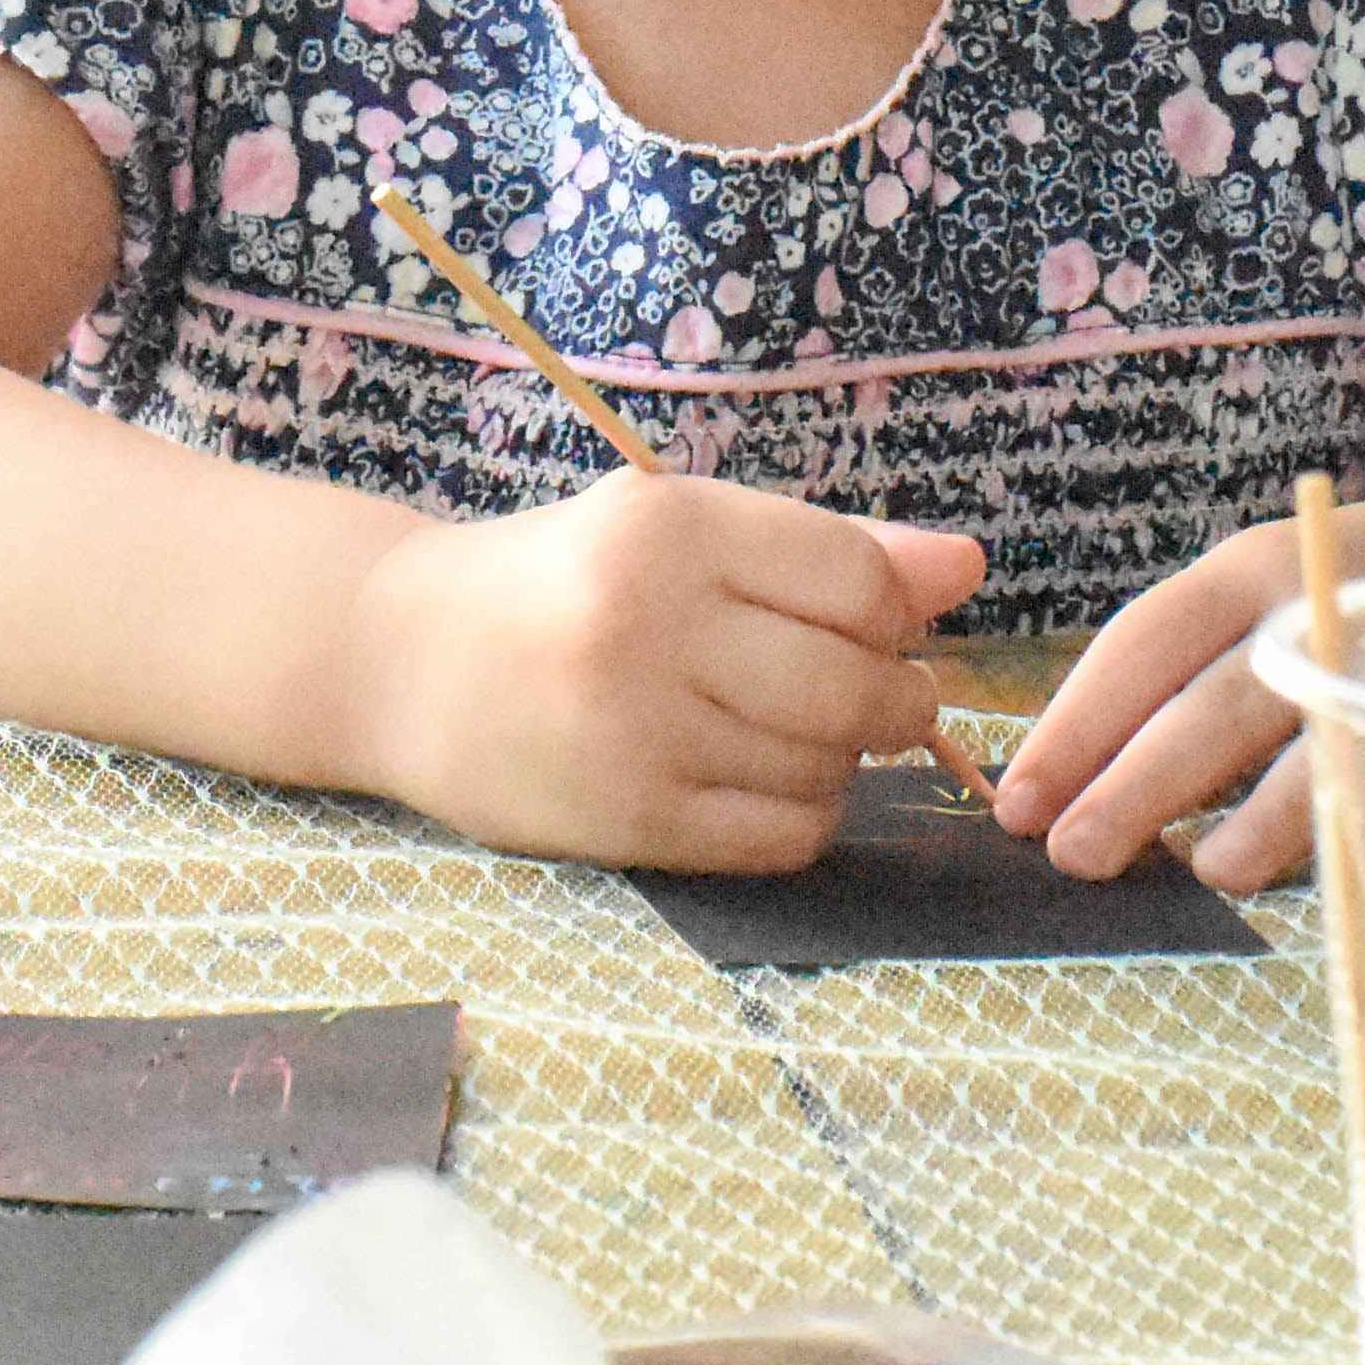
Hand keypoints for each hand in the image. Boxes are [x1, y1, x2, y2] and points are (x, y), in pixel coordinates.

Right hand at [351, 477, 981, 871]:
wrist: (396, 657)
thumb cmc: (563, 580)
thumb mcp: (679, 526)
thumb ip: (824, 549)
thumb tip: (968, 569)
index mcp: (669, 527)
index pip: (857, 580)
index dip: (894, 614)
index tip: (876, 626)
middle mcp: (648, 624)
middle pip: (854, 686)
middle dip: (894, 700)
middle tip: (872, 695)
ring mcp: (632, 730)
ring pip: (823, 768)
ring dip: (839, 761)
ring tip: (791, 732)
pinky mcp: (622, 821)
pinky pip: (778, 838)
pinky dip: (802, 817)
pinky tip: (762, 782)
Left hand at [999, 517, 1319, 893]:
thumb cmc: (1342, 600)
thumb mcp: (1257, 604)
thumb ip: (1180, 682)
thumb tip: (1069, 793)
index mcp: (1248, 571)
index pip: (1144, 643)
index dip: (1077, 724)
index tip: (1017, 805)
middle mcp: (1317, 603)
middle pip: (1218, 702)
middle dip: (1142, 783)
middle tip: (1076, 857)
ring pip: (1324, 743)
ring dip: (1266, 816)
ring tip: (1212, 873)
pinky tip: (1345, 882)